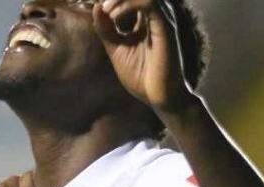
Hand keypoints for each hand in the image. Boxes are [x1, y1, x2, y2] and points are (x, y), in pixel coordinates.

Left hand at [93, 0, 196, 114]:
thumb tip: (97, 7)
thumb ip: (107, 30)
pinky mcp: (165, 28)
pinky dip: (128, 4)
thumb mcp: (117, 50)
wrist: (159, 99)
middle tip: (102, 6)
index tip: (98, 9)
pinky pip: (149, 3)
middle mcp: (157, 17)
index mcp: (146, 20)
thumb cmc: (142, 77)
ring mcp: (162, 20)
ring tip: (106, 9)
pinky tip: (114, 17)